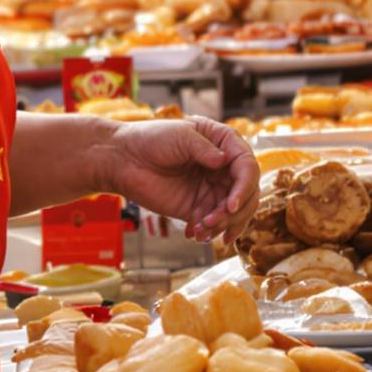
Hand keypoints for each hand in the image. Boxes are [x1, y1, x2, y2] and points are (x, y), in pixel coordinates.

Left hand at [99, 116, 258, 244]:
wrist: (123, 159)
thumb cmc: (151, 138)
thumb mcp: (180, 136)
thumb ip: (204, 149)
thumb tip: (225, 160)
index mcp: (225, 144)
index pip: (247, 167)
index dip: (245, 187)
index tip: (232, 204)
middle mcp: (224, 168)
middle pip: (248, 193)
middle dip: (236, 212)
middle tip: (213, 221)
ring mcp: (212, 188)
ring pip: (234, 212)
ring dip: (224, 225)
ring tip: (202, 230)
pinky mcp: (198, 207)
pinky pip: (214, 224)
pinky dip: (209, 232)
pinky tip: (195, 234)